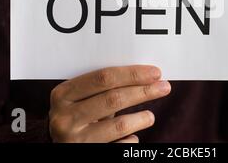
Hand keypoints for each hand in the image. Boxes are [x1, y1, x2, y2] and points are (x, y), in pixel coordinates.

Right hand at [49, 65, 170, 142]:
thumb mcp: (82, 98)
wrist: (63, 144)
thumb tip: (146, 75)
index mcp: (63, 94)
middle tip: (164, 87)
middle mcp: (64, 118)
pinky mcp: (86, 154)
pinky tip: (133, 136)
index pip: (104, 78)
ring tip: (150, 116)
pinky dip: (130, 140)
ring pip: (119, 125)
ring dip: (142, 118)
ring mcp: (74, 140)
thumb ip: (103, 87)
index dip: (133, 74)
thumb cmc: (79, 115)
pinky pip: (119, 147)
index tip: (155, 72)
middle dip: (143, 91)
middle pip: (114, 99)